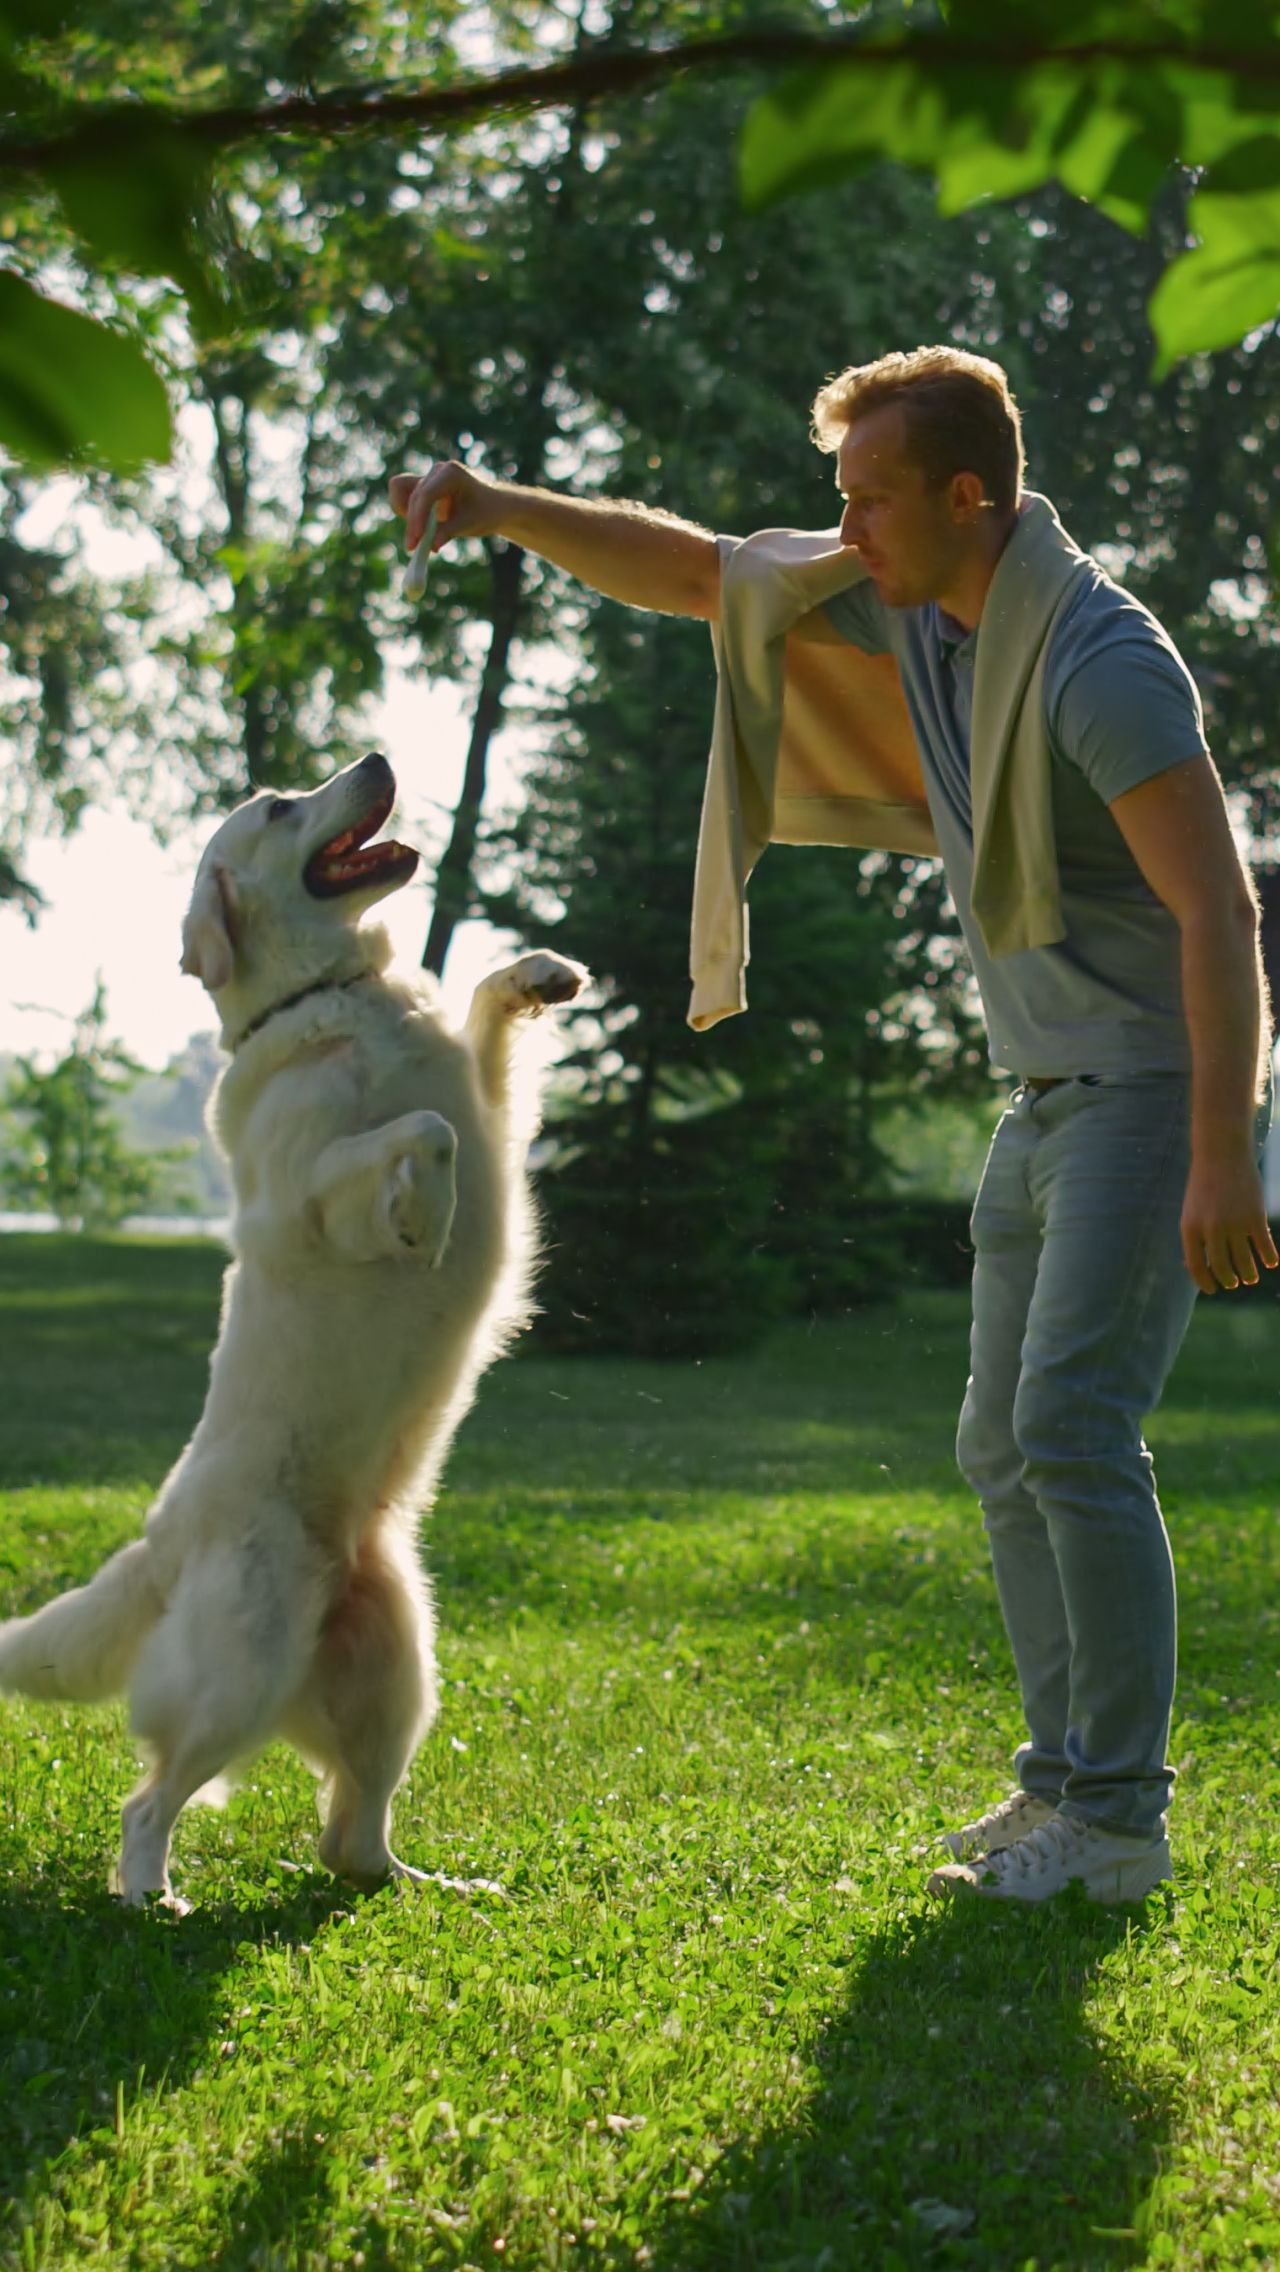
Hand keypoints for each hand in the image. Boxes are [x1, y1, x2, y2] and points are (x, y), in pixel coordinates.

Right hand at [388, 460, 505, 555]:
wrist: (493, 505)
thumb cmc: (485, 512)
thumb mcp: (469, 524)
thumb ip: (448, 532)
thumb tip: (431, 546)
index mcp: (451, 474)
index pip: (426, 494)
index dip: (418, 517)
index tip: (416, 539)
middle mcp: (437, 471)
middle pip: (414, 496)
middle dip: (412, 522)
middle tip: (412, 547)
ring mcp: (429, 477)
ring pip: (403, 492)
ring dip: (407, 515)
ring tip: (418, 536)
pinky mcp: (423, 486)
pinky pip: (402, 493)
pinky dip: (406, 510)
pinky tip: (418, 525)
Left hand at [1181, 1151, 1278, 1292]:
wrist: (1222, 1154)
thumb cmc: (1204, 1185)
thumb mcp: (1192, 1210)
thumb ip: (1194, 1237)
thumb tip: (1194, 1268)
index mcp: (1190, 1227)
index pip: (1196, 1265)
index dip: (1204, 1282)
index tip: (1212, 1290)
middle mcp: (1211, 1229)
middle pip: (1221, 1266)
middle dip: (1229, 1279)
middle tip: (1234, 1283)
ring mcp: (1234, 1224)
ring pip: (1244, 1261)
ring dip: (1248, 1273)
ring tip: (1250, 1278)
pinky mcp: (1255, 1217)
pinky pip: (1264, 1246)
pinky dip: (1268, 1258)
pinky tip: (1271, 1262)